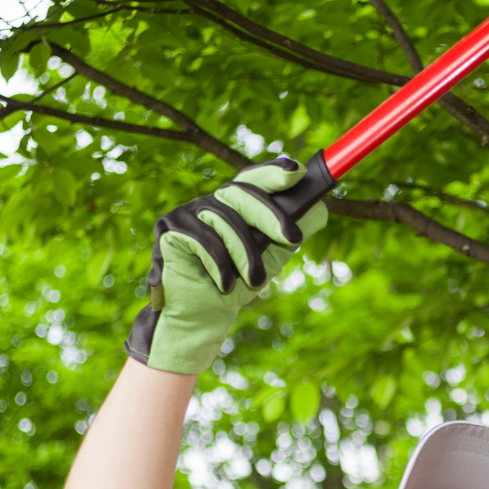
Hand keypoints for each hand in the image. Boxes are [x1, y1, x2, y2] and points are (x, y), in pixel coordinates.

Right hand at [124, 157, 328, 374]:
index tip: (297, 171)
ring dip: (245, 255)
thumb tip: (320, 210)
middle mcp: (210, 202)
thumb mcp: (271, 257)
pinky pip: (202, 238)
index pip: (254, 180)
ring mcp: (187, 212)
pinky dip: (219, 264)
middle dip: (271, 216)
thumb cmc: (236, 285)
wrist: (203, 317)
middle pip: (242, 193)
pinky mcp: (169, 228)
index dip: (273, 172)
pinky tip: (224, 284)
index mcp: (235, 205)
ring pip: (225, 220)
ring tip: (254, 282)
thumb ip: (289, 233)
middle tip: (293, 238)